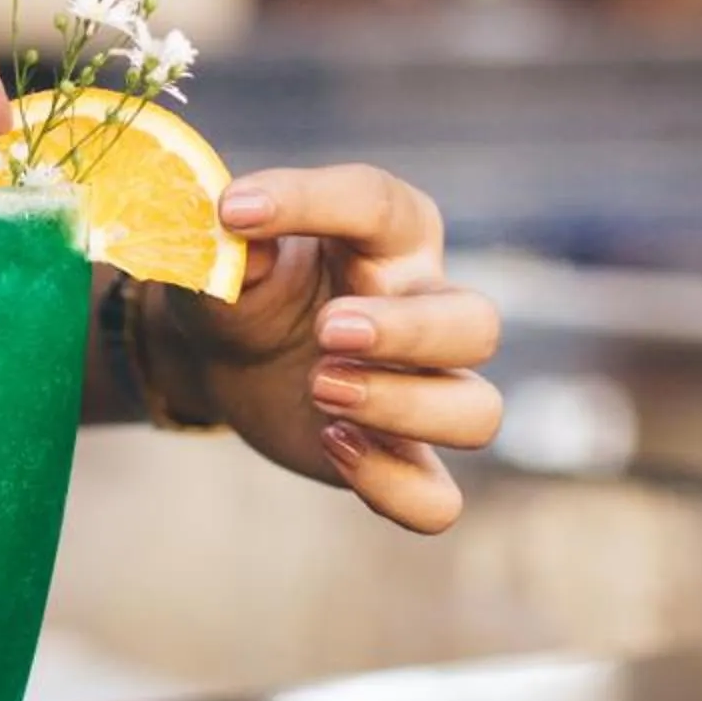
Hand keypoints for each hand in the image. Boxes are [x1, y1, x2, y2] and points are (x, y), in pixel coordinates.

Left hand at [149, 165, 502, 534]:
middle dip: (407, 331)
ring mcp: (423, 390)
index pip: (378, 202)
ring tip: (319, 388)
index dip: (310, 201)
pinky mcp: (401, 458)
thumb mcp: (224, 259)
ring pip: (477, 412)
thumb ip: (232, 247)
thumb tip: (235, 231)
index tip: (235, 211)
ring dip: (403, 407)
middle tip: (326, 331)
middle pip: (476, 323)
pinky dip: (394, 486)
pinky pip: (438, 499)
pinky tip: (333, 447)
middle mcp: (426, 309)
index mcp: (388, 236)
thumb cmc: (246, 289)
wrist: (225, 356)